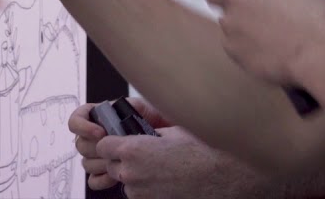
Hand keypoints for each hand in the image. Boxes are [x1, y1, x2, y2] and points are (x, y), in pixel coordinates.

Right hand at [69, 98, 168, 190]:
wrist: (168, 142)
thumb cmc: (155, 120)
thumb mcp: (142, 107)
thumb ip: (127, 106)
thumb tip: (116, 109)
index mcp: (99, 118)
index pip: (76, 120)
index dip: (83, 126)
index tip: (100, 132)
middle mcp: (95, 137)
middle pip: (80, 144)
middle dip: (97, 148)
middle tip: (116, 150)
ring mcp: (98, 156)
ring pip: (86, 163)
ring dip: (102, 164)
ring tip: (120, 162)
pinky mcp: (105, 173)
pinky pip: (93, 180)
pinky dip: (102, 180)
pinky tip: (115, 177)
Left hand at [98, 126, 262, 198]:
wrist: (221, 178)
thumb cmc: (201, 153)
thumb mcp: (173, 131)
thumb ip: (150, 133)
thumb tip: (142, 133)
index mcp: (134, 150)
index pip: (103, 146)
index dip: (111, 141)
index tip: (118, 140)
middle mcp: (132, 174)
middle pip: (112, 165)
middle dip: (123, 159)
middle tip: (144, 153)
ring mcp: (140, 193)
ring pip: (127, 181)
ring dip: (136, 174)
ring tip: (160, 167)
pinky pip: (140, 193)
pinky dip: (148, 187)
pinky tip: (166, 179)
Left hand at [204, 0, 324, 85]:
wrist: (322, 51)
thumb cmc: (320, 14)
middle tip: (243, 6)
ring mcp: (231, 23)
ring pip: (228, 21)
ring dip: (241, 25)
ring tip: (268, 35)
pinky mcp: (232, 48)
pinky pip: (233, 44)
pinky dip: (246, 47)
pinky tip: (267, 50)